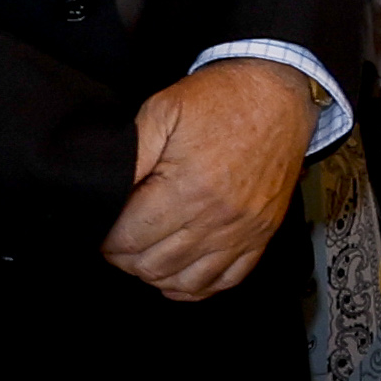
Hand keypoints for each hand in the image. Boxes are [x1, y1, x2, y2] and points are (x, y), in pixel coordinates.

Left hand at [101, 58, 313, 299]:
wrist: (279, 94)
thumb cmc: (222, 99)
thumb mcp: (162, 111)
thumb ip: (130, 154)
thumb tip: (103, 190)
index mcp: (189, 188)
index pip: (130, 238)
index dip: (106, 239)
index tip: (101, 230)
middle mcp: (218, 217)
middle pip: (153, 265)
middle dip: (125, 259)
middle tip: (116, 242)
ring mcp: (243, 230)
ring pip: (186, 281)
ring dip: (155, 274)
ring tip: (143, 255)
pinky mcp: (261, 234)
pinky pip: (226, 281)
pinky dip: (197, 287)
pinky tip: (179, 275)